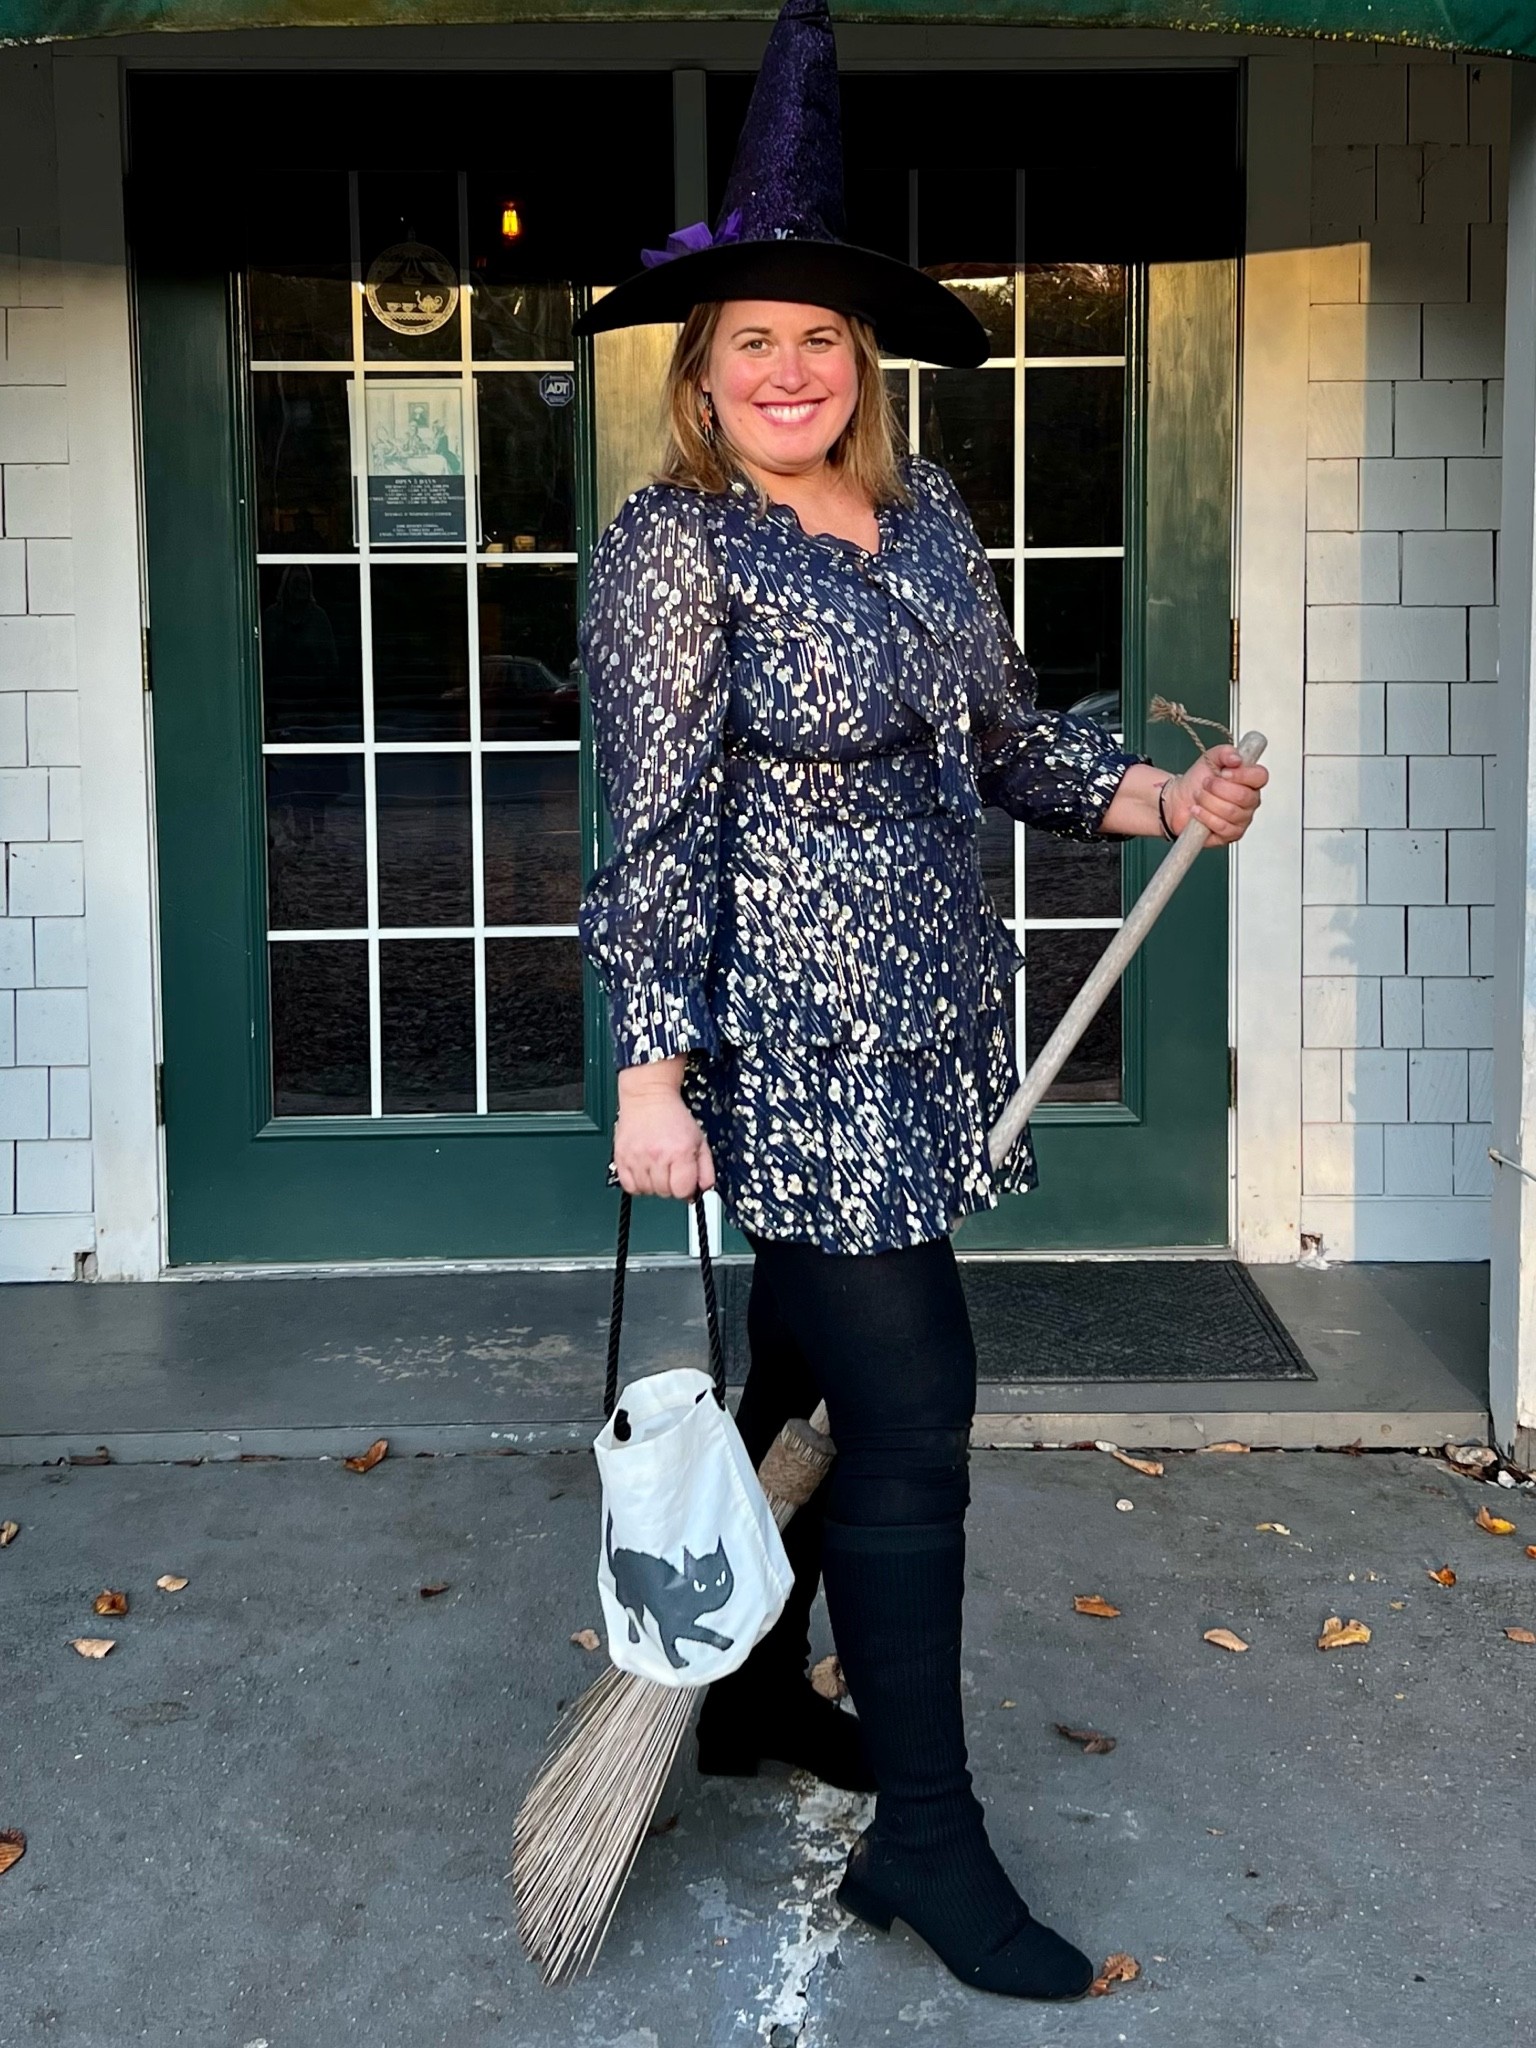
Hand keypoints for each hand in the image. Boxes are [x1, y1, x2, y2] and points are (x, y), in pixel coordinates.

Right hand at [612, 1068, 715, 1199]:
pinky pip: (629, 1186)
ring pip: (647, 1191)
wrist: (648, 1096)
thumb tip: (704, 1188)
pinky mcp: (622, 1157)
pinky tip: (644, 1171)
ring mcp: (637, 1157)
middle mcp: (657, 1156)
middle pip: (665, 1192)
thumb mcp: (699, 1139)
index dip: (686, 1187)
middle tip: (670, 1169)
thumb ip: (705, 1168)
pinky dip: (637, 1183)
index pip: (682, 1190)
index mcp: (680, 1152)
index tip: (684, 1180)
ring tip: (656, 1167)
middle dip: (670, 1185)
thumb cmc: (673, 1116)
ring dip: (653, 1184)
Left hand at [1165, 745, 1267, 845]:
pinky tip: (1197, 811)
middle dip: (1217, 788)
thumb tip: (1237, 757)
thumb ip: (1224, 752)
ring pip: (1230, 811)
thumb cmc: (1197, 782)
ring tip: (1199, 797)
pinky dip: (1205, 817)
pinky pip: (1222, 827)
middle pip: (1243, 796)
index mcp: (1249, 781)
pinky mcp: (1231, 834)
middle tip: (1206, 784)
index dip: (1242, 775)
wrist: (1178, 801)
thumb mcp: (1209, 759)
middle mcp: (1249, 801)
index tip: (1224, 772)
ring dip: (1208, 802)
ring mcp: (1242, 819)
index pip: (1260, 777)